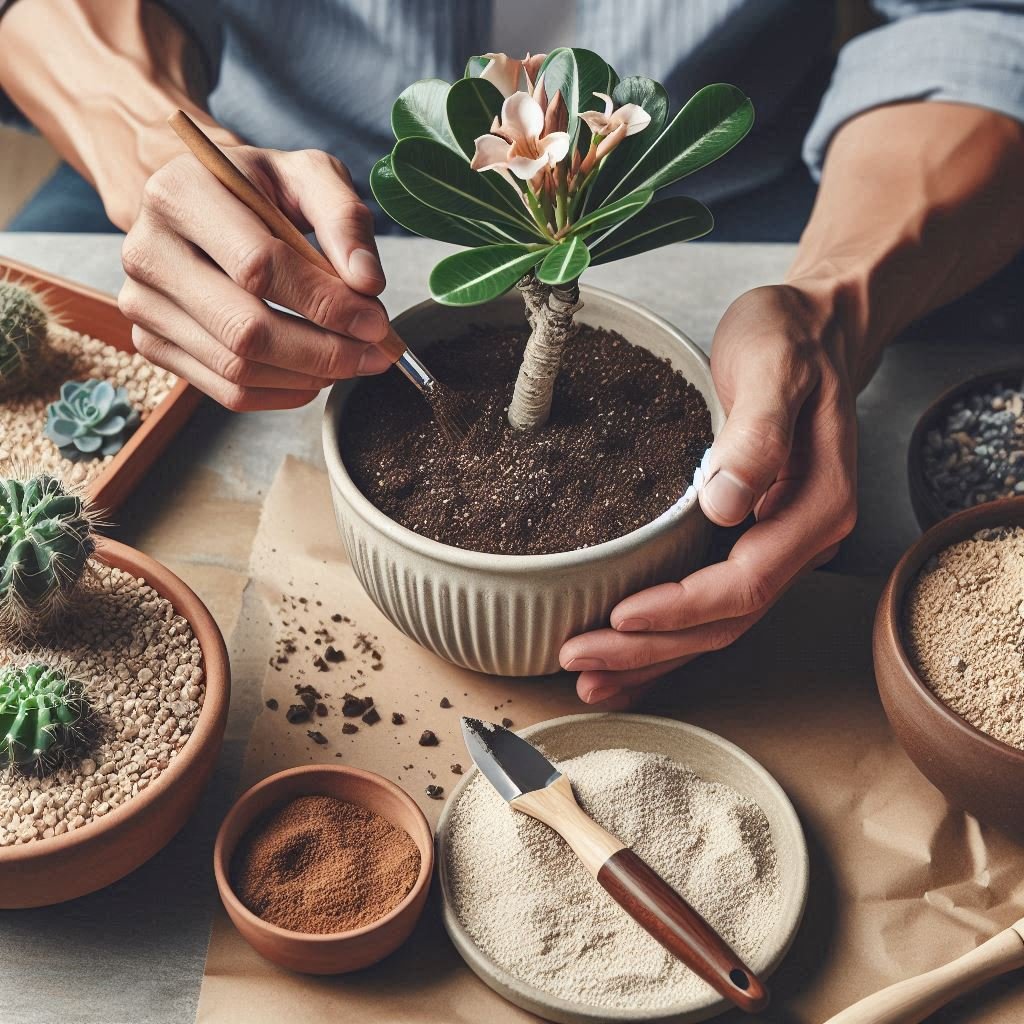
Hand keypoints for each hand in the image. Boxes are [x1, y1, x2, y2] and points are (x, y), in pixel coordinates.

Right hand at [119, 146, 390, 410]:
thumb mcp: (307, 175)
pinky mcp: (151, 343)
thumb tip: (367, 282)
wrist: (199, 202)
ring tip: (350, 360)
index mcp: (179, 193)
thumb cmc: (258, 188)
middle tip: (373, 353)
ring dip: (308, 375)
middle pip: (246, 330)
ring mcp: (142, 304)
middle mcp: (148, 251)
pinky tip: (314, 375)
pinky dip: (283, 393)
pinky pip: (227, 392)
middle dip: (324, 351)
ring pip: (238, 368)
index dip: (326, 303)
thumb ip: (344, 219)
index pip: (259, 267)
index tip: (376, 321)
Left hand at [559, 284, 858, 706]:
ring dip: (656, 658)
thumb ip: (758, 435)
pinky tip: (632, 656)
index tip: (620, 617)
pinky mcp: (752, 538)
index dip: (682, 608)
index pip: (745, 582)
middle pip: (727, 619)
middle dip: (652, 648)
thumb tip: (727, 504)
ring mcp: (777, 543)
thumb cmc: (790, 342)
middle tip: (582, 660)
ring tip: (595, 680)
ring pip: (718, 623)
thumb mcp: (775, 368)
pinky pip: (713, 601)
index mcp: (815, 506)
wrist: (813, 331)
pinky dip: (671, 635)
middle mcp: (800, 538)